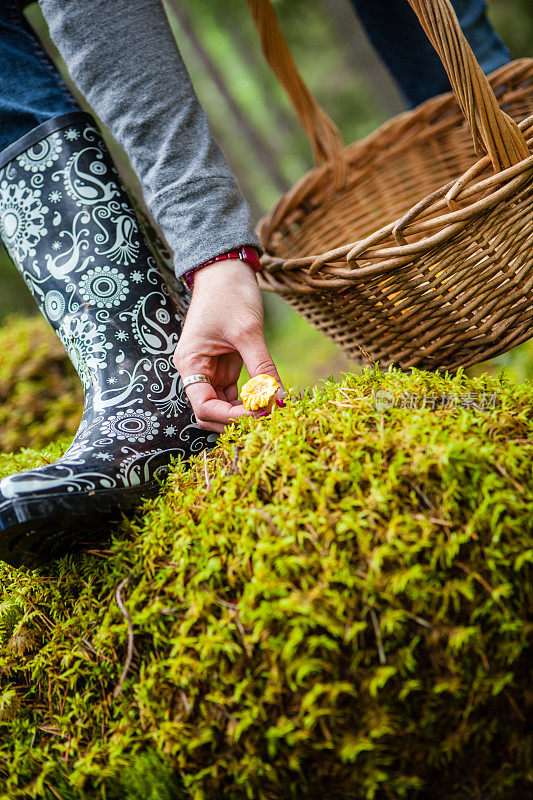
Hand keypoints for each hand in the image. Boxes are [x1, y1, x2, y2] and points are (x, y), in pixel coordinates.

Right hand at [173, 259, 282, 432]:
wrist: (226, 270)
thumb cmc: (230, 295)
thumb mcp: (248, 332)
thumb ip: (262, 368)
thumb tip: (278, 400)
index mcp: (191, 363)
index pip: (205, 407)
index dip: (231, 418)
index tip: (260, 414)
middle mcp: (196, 371)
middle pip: (210, 413)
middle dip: (237, 421)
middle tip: (268, 418)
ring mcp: (210, 371)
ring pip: (223, 407)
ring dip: (245, 414)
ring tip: (272, 411)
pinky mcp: (224, 367)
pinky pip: (234, 395)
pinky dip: (250, 401)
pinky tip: (269, 400)